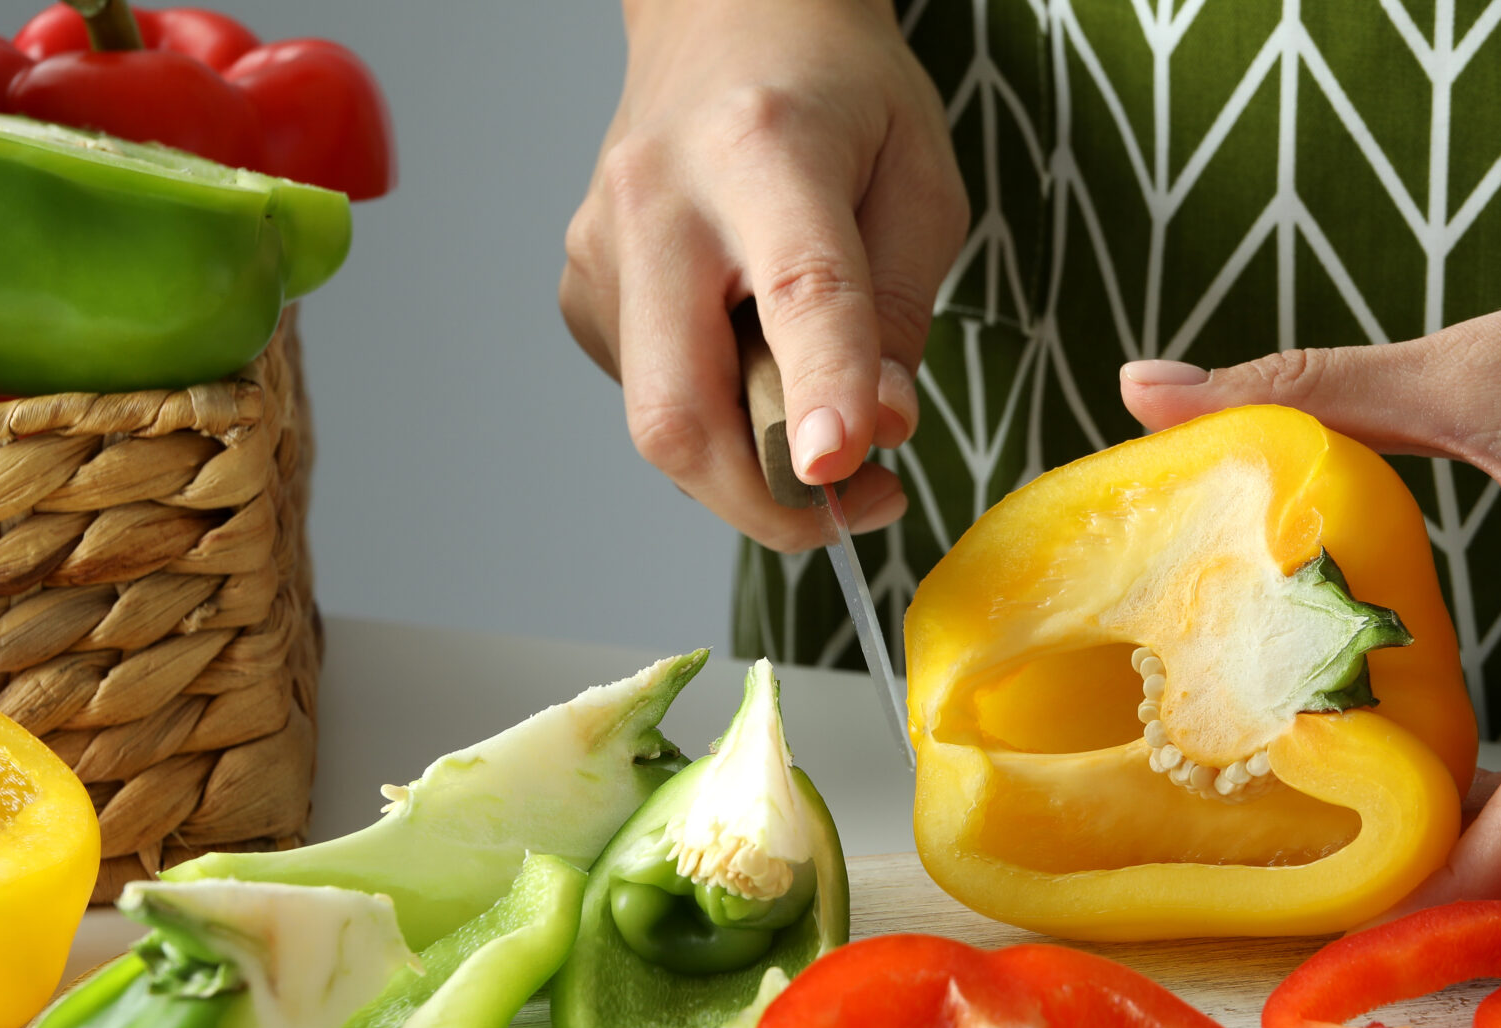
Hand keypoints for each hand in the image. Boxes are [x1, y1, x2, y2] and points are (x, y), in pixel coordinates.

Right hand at [561, 0, 966, 550]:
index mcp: (763, 150)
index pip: (797, 292)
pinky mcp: (580, 294)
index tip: (842, 470)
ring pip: (662, 425)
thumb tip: (875, 432)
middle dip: (764, 500)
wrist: (726, 16)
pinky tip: (748, 350)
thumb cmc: (837, 96)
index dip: (821, 392)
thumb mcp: (919, 182)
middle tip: (855, 506)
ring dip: (749, 458)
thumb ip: (900, 312)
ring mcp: (599, 252)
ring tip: (812, 400)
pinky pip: (652, 402)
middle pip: (680, 408)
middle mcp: (656, 200)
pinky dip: (717, 415)